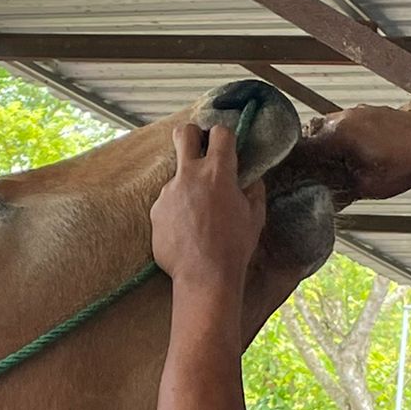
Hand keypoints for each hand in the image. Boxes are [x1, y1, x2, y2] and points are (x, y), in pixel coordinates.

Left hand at [151, 122, 265, 300]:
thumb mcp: (254, 216)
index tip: (225, 146)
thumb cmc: (234, 246)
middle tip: (200, 149)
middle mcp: (189, 175)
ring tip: (199, 216)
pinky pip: (168, 203)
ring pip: (177, 176)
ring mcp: (169, 192)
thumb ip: (253, 190)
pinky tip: (187, 231)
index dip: (223, 136)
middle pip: (184, 133)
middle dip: (192, 135)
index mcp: (218, 172)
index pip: (220, 133)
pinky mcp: (156, 211)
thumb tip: (250, 178)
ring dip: (187, 186)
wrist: (204, 276)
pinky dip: (177, 211)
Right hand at [302, 105, 410, 199]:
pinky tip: (357, 152)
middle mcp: (345, 117)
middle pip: (314, 131)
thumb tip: (327, 198)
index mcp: (337, 133)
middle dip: (311, 150)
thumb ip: (341, 190)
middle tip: (313, 170)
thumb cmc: (404, 164)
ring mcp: (362, 111)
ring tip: (336, 162)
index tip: (294, 174)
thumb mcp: (366, 187)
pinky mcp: (377, 112)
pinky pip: (351, 121)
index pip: (304, 147)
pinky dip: (347, 135)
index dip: (297, 163)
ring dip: (330, 141)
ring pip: (333, 124)